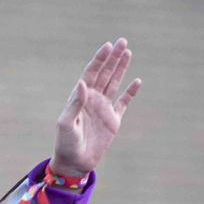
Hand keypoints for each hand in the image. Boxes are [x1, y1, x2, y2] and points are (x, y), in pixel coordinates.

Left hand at [52, 38, 140, 176]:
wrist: (75, 162)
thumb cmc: (66, 143)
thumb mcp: (66, 123)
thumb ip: (75, 103)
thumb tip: (83, 82)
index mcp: (80, 96)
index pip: (91, 73)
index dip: (99, 59)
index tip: (107, 46)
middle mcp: (93, 99)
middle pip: (105, 73)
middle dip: (113, 58)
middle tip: (122, 41)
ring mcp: (104, 108)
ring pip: (114, 83)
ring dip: (121, 68)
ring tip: (128, 52)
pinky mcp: (113, 120)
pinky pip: (124, 102)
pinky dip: (130, 92)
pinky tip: (137, 80)